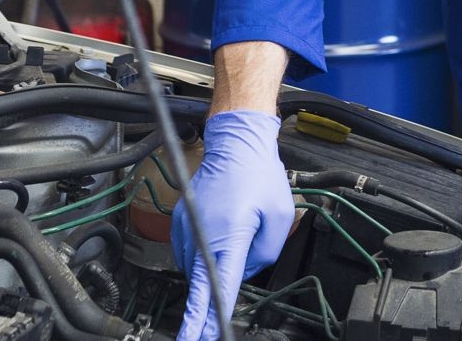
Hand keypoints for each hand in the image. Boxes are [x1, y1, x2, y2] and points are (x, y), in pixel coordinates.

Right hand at [170, 110, 293, 340]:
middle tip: (198, 331)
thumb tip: (247, 269)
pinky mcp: (181, 219)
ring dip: (210, 268)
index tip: (200, 338)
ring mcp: (187, 226)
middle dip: (202, 304)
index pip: (216, 288)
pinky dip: (203, 252)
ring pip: (196, 266)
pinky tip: (221, 236)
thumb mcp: (279, 217)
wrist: (236, 141)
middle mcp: (201, 233)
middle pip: (201, 282)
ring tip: (235, 239)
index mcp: (228, 236)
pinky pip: (190, 249)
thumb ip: (265, 253)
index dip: (208, 318)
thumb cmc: (258, 173)